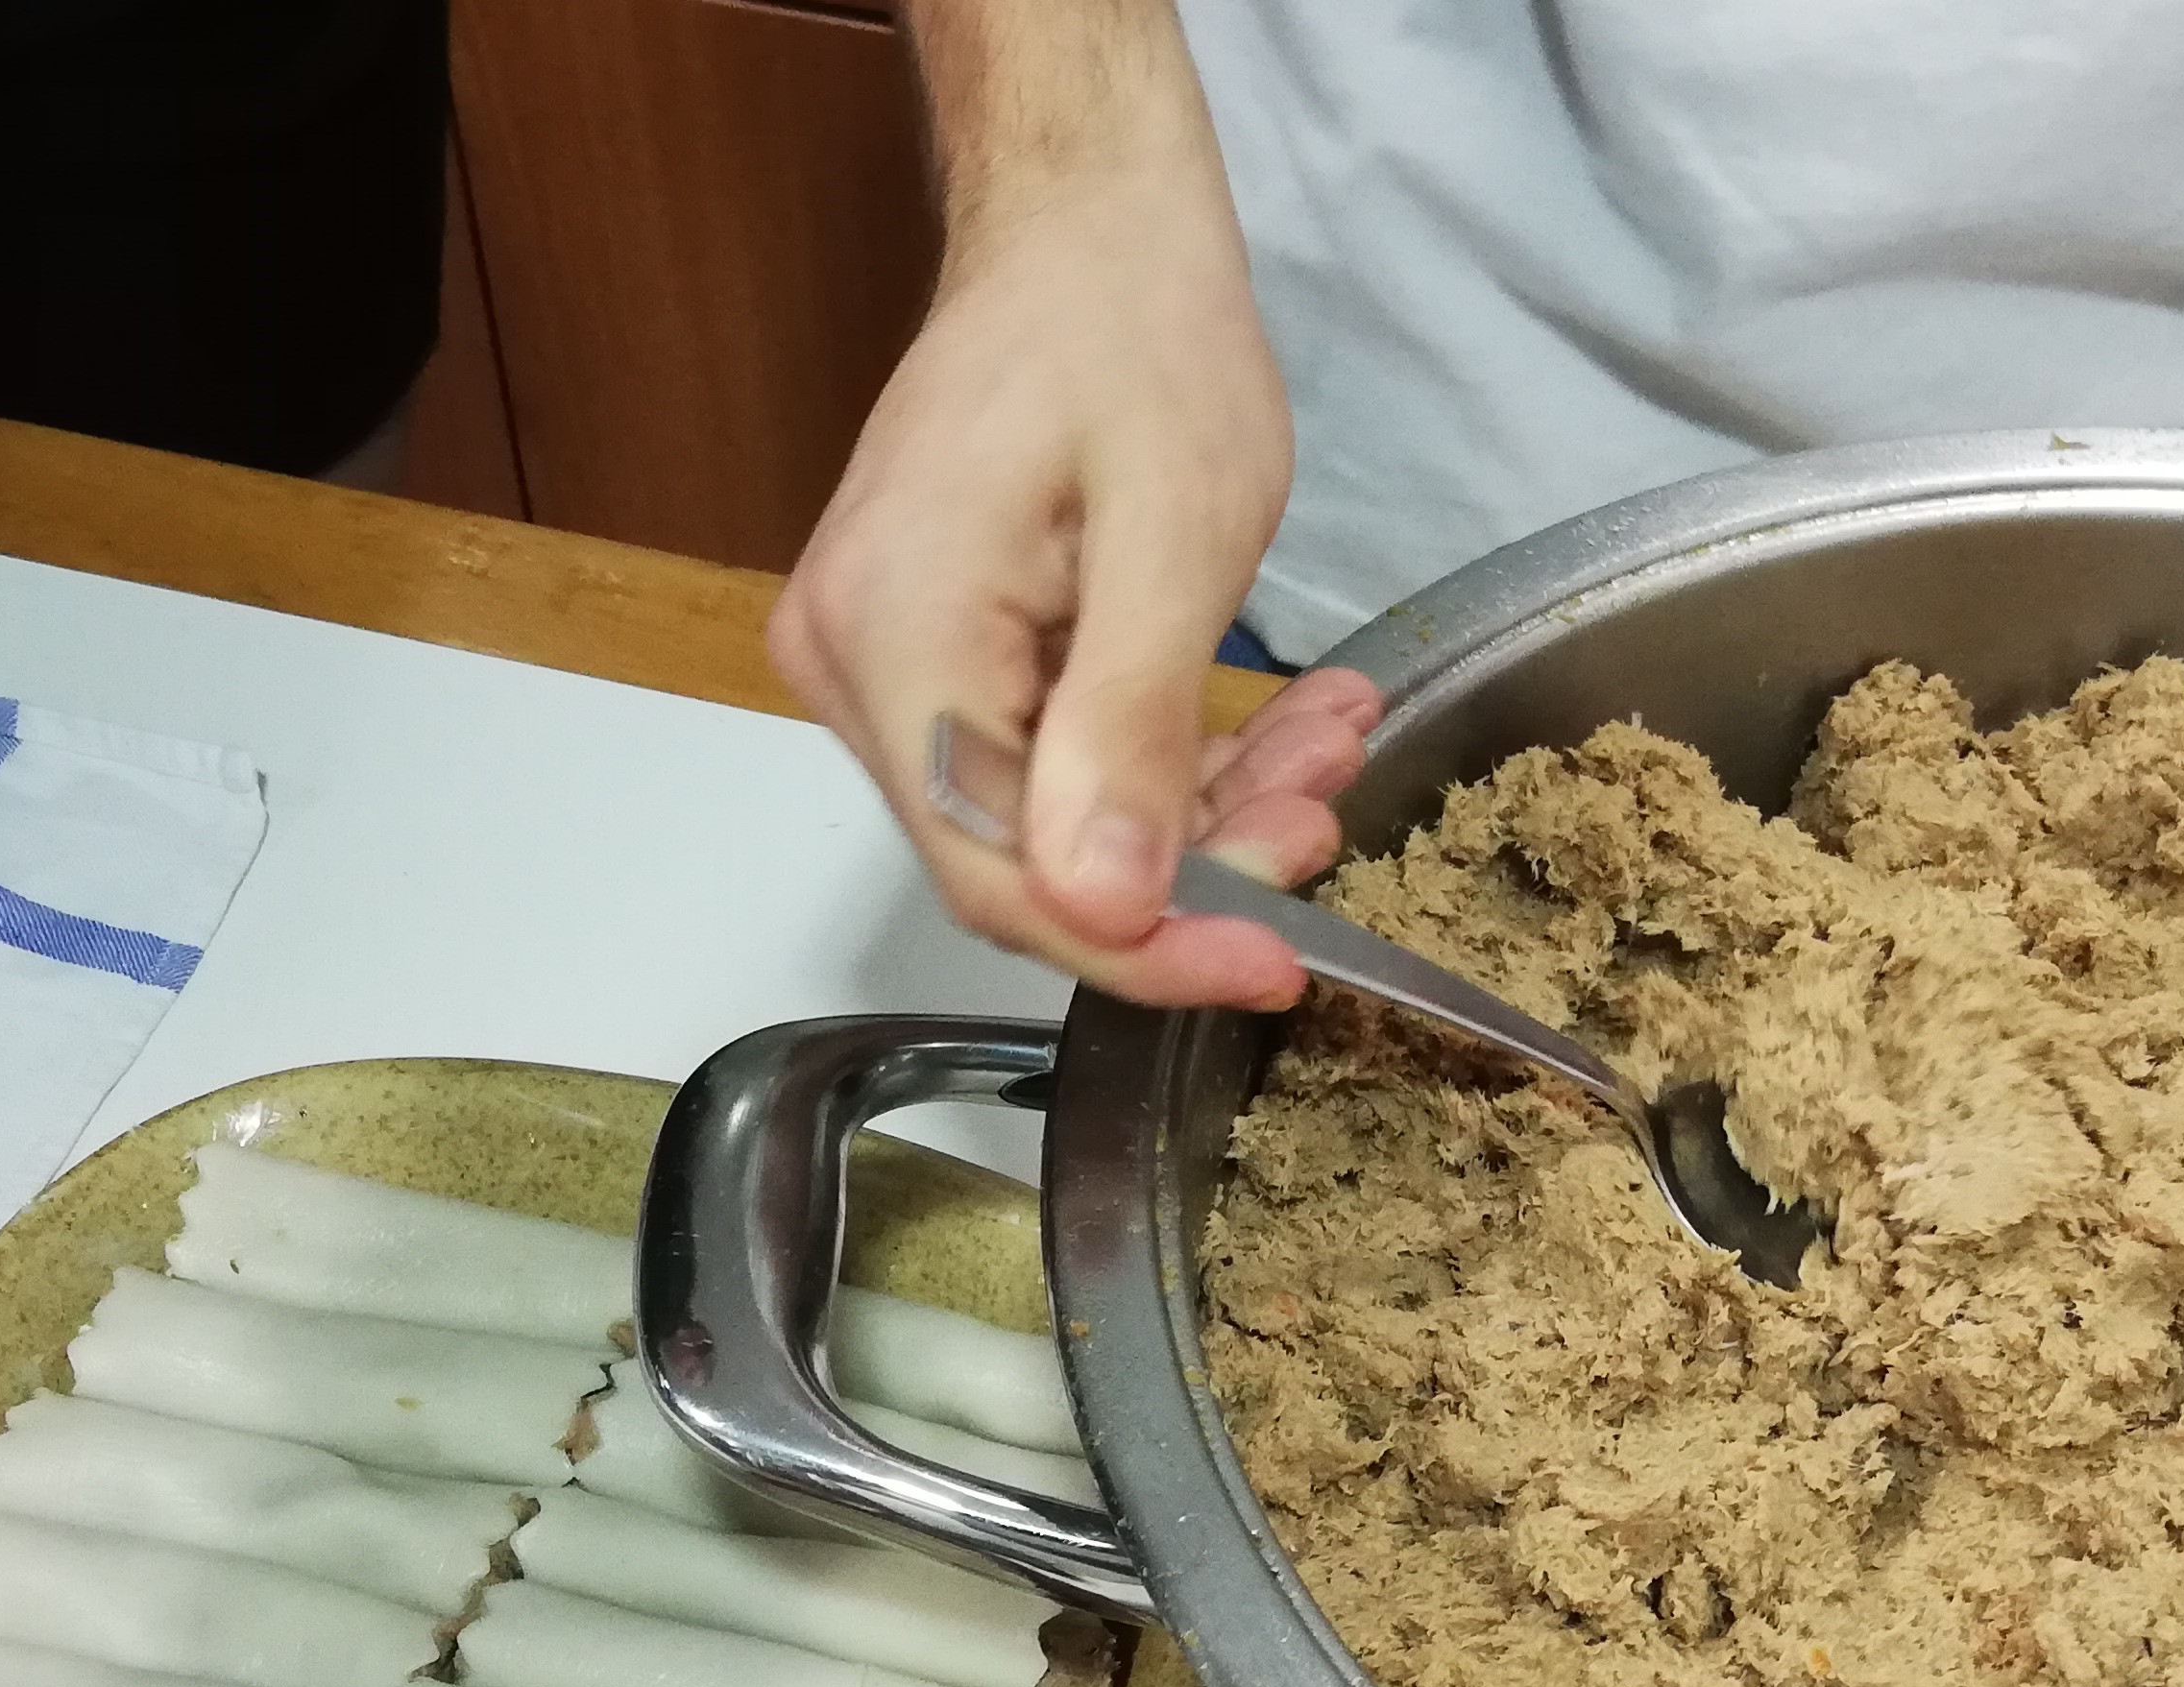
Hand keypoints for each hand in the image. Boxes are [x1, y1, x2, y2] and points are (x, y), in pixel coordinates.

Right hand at [770, 21, 1366, 1007]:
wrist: (1080, 228)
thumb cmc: (1129, 333)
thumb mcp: (1176, 531)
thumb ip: (1130, 726)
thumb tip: (1105, 902)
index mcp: (898, 638)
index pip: (1004, 875)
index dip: (1144, 947)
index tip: (1277, 961)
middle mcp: (856, 670)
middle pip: (1023, 860)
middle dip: (1194, 866)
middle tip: (1327, 806)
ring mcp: (884, 668)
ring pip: (1050, 823)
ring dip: (1202, 809)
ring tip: (1324, 739)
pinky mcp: (930, 660)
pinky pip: (1049, 765)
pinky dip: (1167, 763)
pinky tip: (1272, 725)